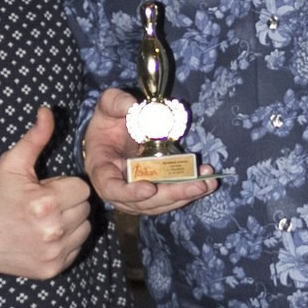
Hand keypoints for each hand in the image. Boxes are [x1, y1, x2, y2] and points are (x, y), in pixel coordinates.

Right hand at [0, 106, 91, 277]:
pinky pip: (76, 250)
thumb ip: (35, 138)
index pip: (81, 188)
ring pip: (84, 229)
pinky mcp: (53, 269)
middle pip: (84, 209)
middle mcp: (53, 231)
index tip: (45, 190)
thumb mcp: (12, 163)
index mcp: (46, 203)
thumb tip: (48, 111)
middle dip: (68, 203)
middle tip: (43, 205)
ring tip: (45, 220)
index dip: (64, 186)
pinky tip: (44, 237)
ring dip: (70, 223)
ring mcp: (54, 253)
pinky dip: (65, 243)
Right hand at [84, 87, 217, 215]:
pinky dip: (186, 191)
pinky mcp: (151, 192)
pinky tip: (205, 182)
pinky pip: (168, 198)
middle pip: (143, 203)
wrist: (112, 134)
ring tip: (206, 184)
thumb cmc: (107, 121)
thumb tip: (134, 106)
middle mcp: (117, 188)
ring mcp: (135, 194)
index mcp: (101, 169)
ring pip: (159, 204)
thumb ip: (116, 102)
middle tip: (196, 185)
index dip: (130, 193)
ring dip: (184, 196)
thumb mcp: (107, 106)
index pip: (111, 188)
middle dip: (171, 195)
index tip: (149, 188)